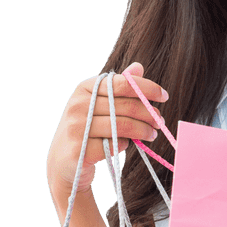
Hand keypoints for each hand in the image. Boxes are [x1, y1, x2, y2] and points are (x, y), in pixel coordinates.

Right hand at [46, 62, 168, 201]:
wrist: (63, 160)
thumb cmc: (86, 128)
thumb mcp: (98, 104)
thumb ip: (118, 87)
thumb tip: (138, 66)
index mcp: (84, 89)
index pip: (122, 83)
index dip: (147, 88)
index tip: (164, 96)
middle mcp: (78, 105)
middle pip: (126, 106)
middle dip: (149, 114)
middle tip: (160, 121)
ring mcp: (76, 128)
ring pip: (123, 126)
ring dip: (143, 131)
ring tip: (152, 134)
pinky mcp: (79, 150)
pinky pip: (114, 145)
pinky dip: (125, 144)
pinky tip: (127, 144)